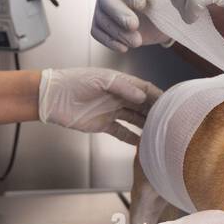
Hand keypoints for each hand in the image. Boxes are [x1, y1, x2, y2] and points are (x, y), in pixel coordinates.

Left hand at [38, 67, 161, 143]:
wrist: (52, 98)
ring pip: (135, 119)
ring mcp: (112, 111)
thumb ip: (122, 87)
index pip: (145, 88)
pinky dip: (132, 138)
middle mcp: (119, 96)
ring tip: (161, 133)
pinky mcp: (103, 125)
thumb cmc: (73, 82)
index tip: (172, 103)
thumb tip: (143, 96)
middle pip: (143, 105)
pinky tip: (143, 143)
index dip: (158, 95)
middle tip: (171, 121)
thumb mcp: (99, 80)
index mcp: (120, 83)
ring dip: (147, 125)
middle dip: (156, 112)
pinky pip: (122, 132)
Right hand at [90, 0, 172, 52]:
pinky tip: (124, 47)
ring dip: (118, 32)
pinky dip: (110, 41)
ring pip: (101, 17)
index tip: (142, 5)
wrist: (158, 16)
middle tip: (134, 26)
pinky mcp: (99, 22)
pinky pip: (97, 31)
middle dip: (119, 13)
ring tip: (137, 41)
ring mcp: (101, 4)